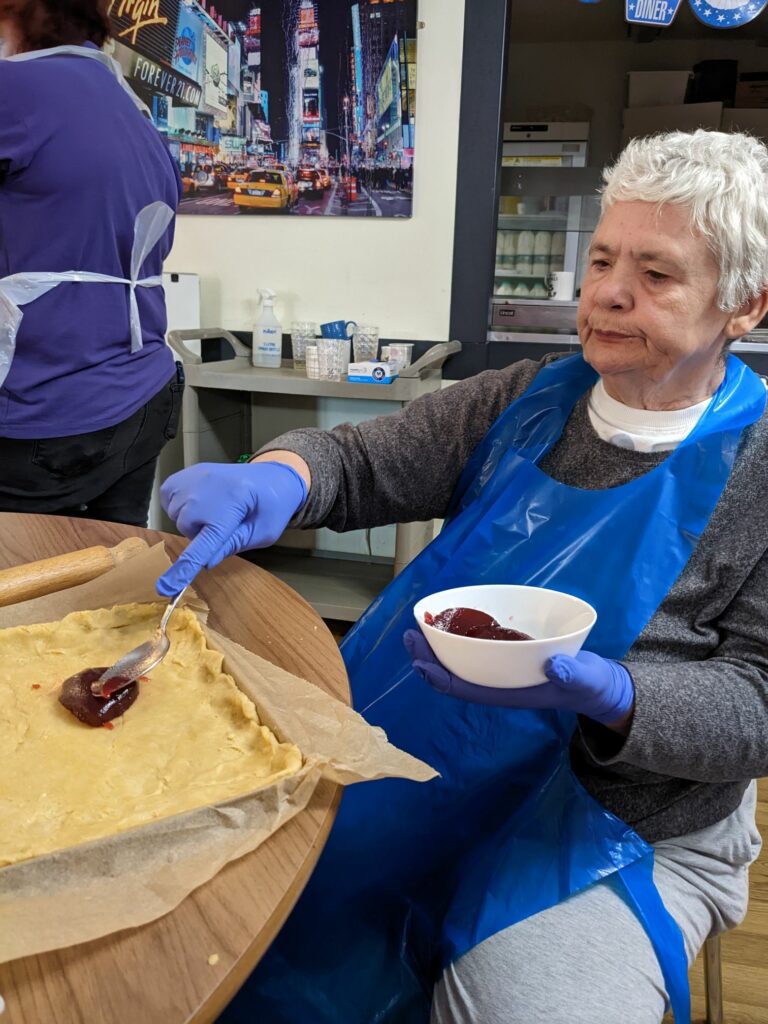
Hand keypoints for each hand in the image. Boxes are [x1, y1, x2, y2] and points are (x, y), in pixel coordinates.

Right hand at [156, 461, 307, 595]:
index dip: (185, 568)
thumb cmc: (271, 507)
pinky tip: (200, 501)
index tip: (166, 587)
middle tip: (226, 522)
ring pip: (176, 514)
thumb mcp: (262, 533)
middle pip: (186, 528)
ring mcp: (194, 477)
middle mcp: (207, 488)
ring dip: (192, 518)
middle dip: (202, 533)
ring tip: (216, 508)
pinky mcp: (184, 472)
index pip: (204, 544)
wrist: (272, 476)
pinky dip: (180, 505)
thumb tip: (205, 562)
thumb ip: (233, 546)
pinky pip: (169, 499)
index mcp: (232, 506)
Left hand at [403, 630, 634, 726]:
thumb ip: (571, 674)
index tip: (420, 663)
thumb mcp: (584, 680)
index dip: (440, 678)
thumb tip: (554, 666)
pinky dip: (458, 638)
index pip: (465, 688)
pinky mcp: (506, 657)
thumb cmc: (587, 684)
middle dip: (429, 657)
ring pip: (460, 662)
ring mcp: (500, 671)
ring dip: (438, 647)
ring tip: (418, 627)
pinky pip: (475, 650)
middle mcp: (498, 683)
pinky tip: (450, 623)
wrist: (594, 684)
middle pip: (454, 673)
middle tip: (409, 635)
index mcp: (508, 693)